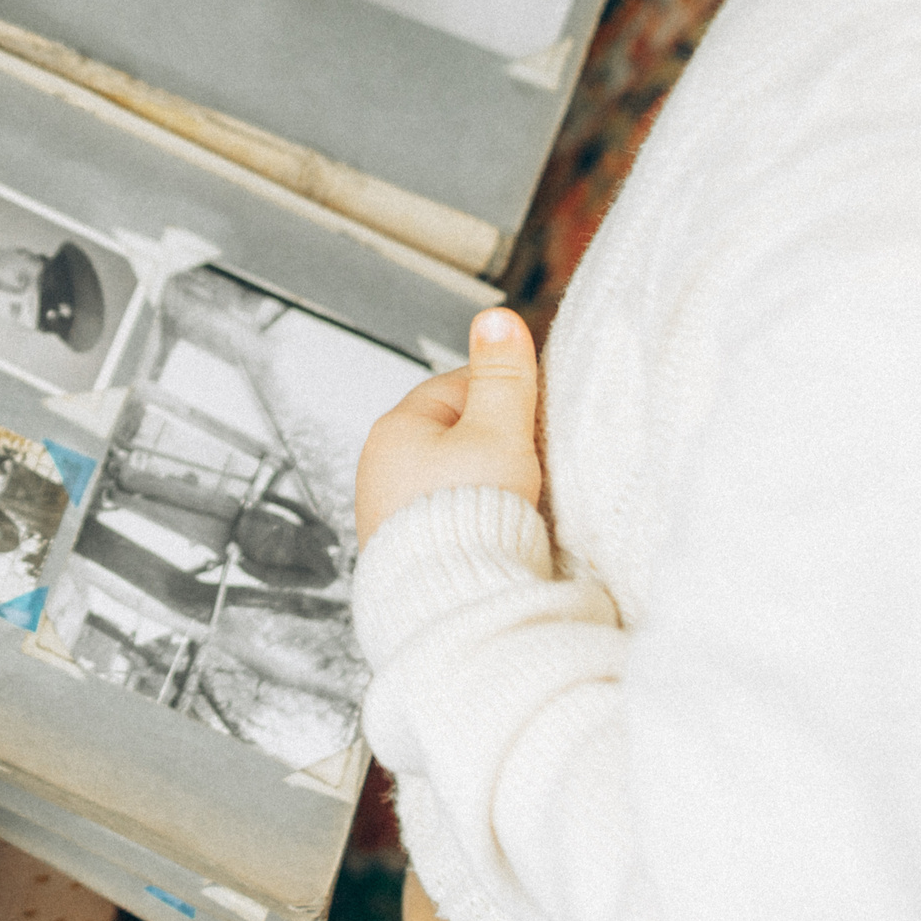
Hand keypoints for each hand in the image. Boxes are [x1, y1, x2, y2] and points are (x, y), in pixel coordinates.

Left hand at [355, 309, 545, 546]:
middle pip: (453, 433)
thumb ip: (503, 377)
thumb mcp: (498, 432)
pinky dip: (472, 515)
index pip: (457, 386)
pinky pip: (444, 515)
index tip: (539, 409)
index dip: (505, 393)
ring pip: (449, 476)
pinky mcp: (404, 548)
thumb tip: (495, 318)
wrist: (451, 602)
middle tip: (536, 455)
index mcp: (396, 429)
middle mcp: (381, 467)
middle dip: (494, 440)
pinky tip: (498, 527)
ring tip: (522, 496)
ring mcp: (388, 510)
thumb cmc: (469, 517)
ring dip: (484, 480)